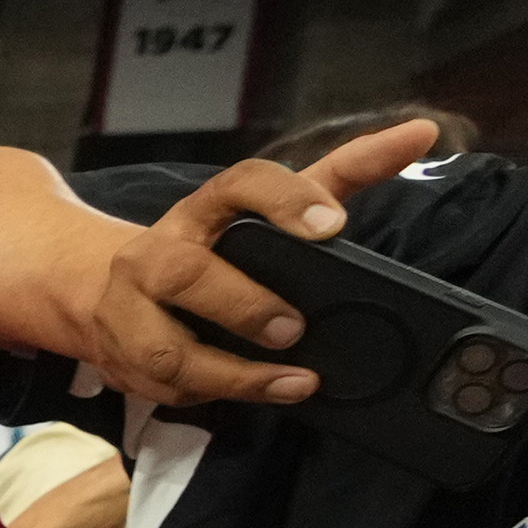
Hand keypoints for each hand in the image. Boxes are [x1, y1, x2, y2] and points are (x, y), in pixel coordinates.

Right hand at [65, 121, 436, 410]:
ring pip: (168, 348)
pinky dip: (218, 395)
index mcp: (201, 210)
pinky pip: (166, 387)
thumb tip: (422, 133)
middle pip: (185, 273)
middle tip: (295, 328)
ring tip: (292, 382)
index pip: (238, 185)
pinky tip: (261, 393)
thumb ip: (345, 173)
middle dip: (242, 304)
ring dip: (231, 370)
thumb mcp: (271, 208)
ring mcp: (128, 311)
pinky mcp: (122, 359)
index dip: (284, 201)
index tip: (333, 226)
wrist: (105, 291)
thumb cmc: (212, 247)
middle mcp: (154, 254)